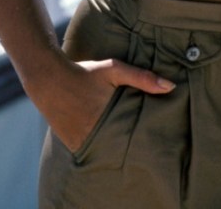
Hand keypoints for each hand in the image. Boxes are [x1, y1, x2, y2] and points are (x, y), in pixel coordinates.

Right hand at [29, 55, 175, 152]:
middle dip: (129, 142)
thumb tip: (171, 87)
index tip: (152, 135)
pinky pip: (90, 149)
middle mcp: (93, 136)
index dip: (143, 138)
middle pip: (120, 147)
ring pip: (105, 150)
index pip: (133, 139)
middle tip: (139, 136)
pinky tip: (104, 134)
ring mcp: (80, 142)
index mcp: (107, 121)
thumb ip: (142, 78)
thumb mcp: (114, 69)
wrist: (48, 79)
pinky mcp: (71, 144)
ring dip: (113, 144)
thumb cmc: (85, 73)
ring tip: (122, 135)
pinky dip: (98, 144)